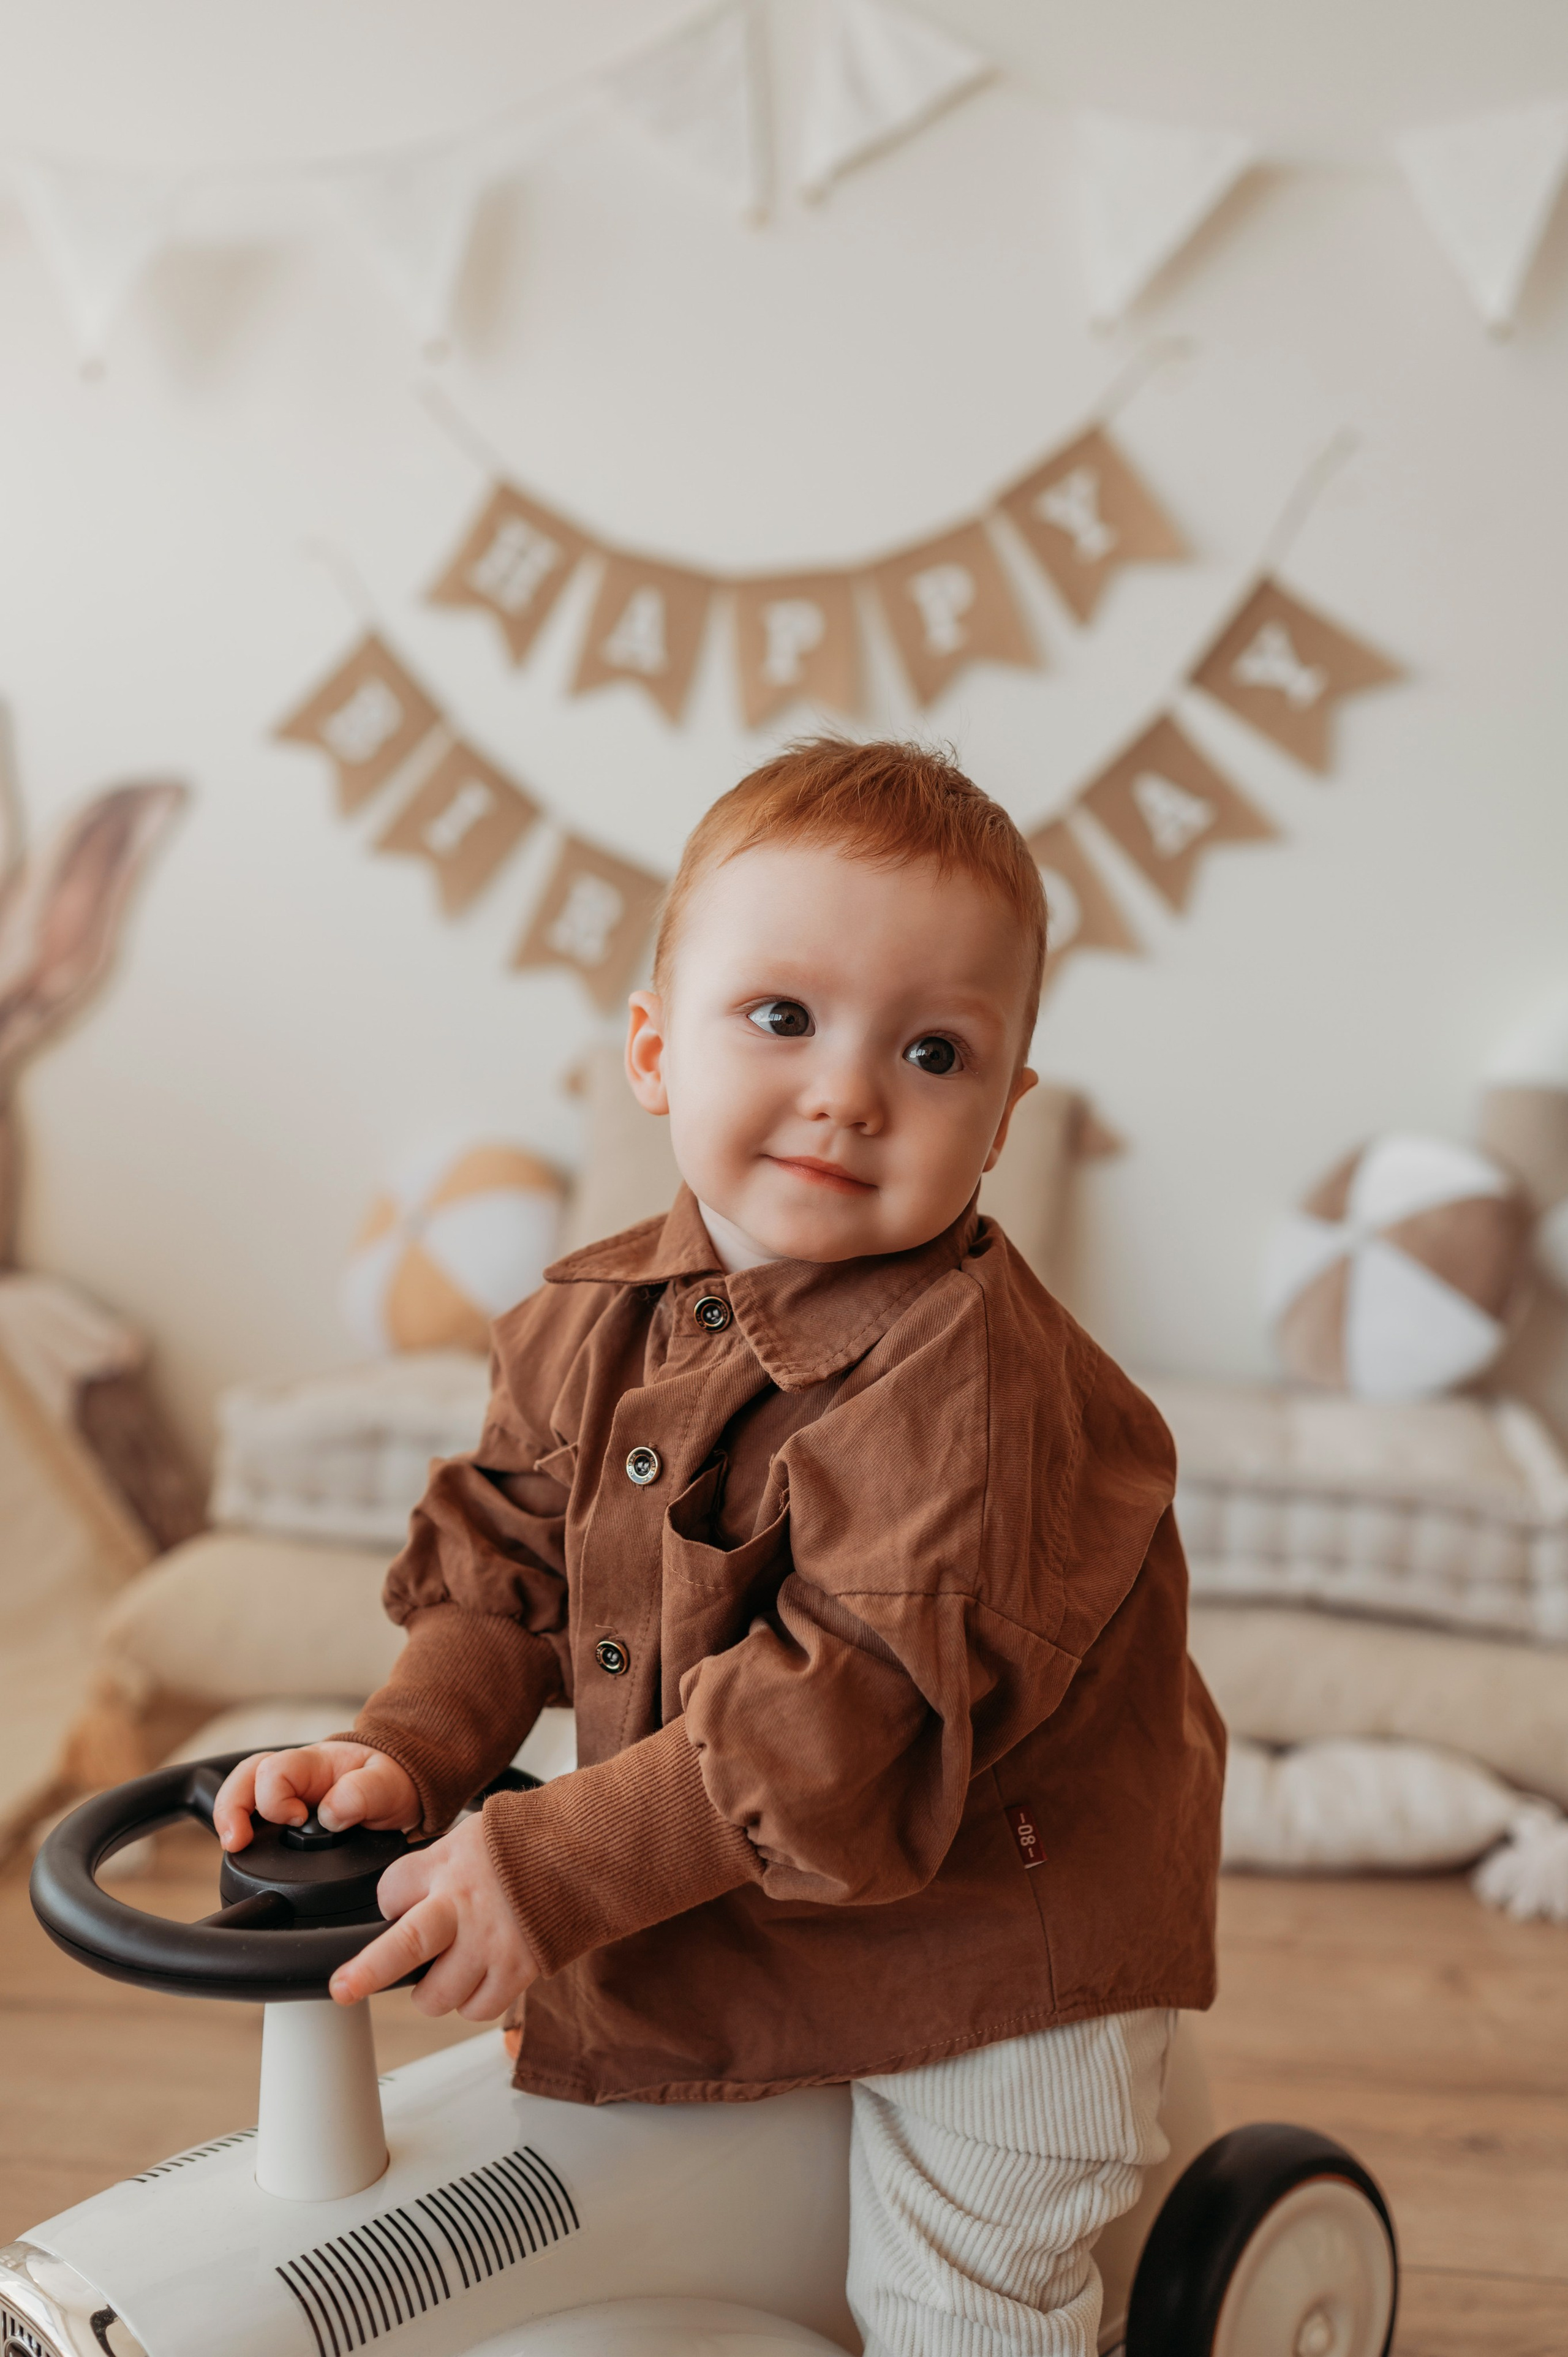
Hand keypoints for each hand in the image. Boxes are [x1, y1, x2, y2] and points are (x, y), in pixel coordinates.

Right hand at [212, 1743, 418, 1853]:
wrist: (402, 1786)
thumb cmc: (392, 1782)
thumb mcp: (389, 1786)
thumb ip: (362, 1794)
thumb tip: (330, 1814)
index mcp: (316, 1763)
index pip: (274, 1770)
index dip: (277, 1799)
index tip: (297, 1820)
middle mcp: (295, 1772)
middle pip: (245, 1776)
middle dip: (232, 1806)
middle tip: (235, 1840)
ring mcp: (287, 1790)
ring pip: (242, 1790)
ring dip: (230, 1815)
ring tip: (233, 1844)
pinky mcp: (286, 1812)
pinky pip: (254, 1812)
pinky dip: (243, 1826)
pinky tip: (243, 1847)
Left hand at [328, 1813, 538, 2019]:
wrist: (585, 1852)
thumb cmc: (523, 1844)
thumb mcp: (467, 1837)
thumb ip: (432, 1870)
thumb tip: (398, 1903)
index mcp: (446, 1865)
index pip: (389, 1892)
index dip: (390, 1902)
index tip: (398, 1906)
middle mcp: (463, 1905)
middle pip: (404, 1946)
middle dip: (366, 1972)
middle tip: (342, 1988)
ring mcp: (490, 1942)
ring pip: (435, 1996)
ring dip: (432, 1992)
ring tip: (446, 1971)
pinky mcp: (517, 1969)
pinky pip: (477, 2009)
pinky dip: (471, 2002)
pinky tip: (478, 1979)